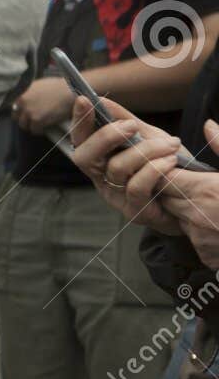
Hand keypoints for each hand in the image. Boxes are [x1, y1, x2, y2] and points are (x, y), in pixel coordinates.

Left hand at [12, 76, 74, 134]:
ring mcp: (28, 111)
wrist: (71, 90)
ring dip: (31, 126)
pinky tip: (46, 127)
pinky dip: (40, 130)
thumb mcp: (37, 86)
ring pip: (24, 125)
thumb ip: (27, 94)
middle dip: (24, 119)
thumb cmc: (58, 87)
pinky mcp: (37, 120)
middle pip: (16, 117)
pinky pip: (34, 130)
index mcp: (20, 93)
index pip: (13, 107)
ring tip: (40, 124)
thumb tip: (22, 103)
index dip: (20, 112)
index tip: (25, 115)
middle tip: (34, 120)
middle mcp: (21, 102)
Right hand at [66, 96, 182, 233]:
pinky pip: (136, 187)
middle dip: (106, 137)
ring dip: (146, 151)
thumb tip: (102, 100)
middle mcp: (101, 178)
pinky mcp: (135, 211)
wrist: (190, 198)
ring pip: (117, 168)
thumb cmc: (165, 167)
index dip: (79, 121)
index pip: (80, 139)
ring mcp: (116, 196)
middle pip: (85, 157)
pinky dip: (155, 169)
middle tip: (132, 126)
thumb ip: (125, 121)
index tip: (84, 99)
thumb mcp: (147, 139)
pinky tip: (171, 160)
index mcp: (100, 159)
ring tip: (172, 143)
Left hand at [160, 122, 218, 266]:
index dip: (166, 169)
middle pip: (164, 196)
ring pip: (175, 216)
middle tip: (189, 181)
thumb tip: (207, 125)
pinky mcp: (204, 253)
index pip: (163, 176)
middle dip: (170, 188)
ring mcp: (198, 235)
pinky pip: (191, 236)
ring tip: (208, 201)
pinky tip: (216, 221)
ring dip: (183, 208)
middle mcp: (195, 213)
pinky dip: (198, 228)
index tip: (175, 164)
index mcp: (206, 189)